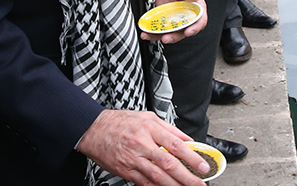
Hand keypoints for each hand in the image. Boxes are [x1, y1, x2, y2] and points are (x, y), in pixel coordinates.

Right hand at [77, 109, 207, 185]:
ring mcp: (133, 159)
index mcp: (150, 129)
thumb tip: (188, 140)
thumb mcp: (148, 117)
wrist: (93, 129)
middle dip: (187, 177)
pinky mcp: (125, 171)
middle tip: (200, 183)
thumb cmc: (120, 122)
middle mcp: (142, 145)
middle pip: (169, 164)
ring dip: (174, 185)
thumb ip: (170, 129)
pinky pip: (144, 182)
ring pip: (157, 176)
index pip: (176, 145)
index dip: (192, 157)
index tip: (203, 166)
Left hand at [144, 0, 206, 44]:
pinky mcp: (164, 20)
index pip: (200, 21)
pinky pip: (159, 29)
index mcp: (196, 8)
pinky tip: (146, 33)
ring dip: (161, 37)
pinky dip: (152, 33)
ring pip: (170, 33)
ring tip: (151, 36)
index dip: (195, 28)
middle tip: (166, 38)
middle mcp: (186, 16)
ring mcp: (174, 19)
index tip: (188, 31)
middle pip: (183, 31)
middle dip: (175, 36)